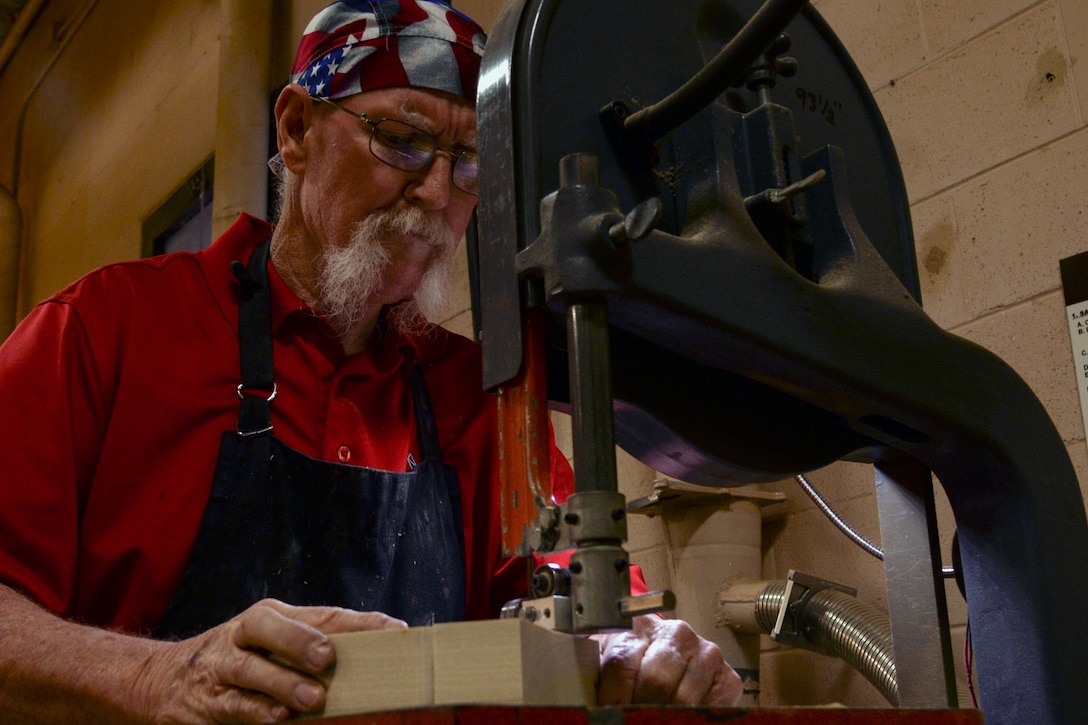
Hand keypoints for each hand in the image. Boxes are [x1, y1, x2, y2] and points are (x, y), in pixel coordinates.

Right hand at [139, 598, 405, 722]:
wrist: (160, 681)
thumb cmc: (237, 660)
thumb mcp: (271, 644)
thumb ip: (312, 647)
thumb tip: (372, 658)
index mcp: (272, 617)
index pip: (320, 613)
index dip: (358, 621)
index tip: (395, 630)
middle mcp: (244, 635)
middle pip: (269, 627)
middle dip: (301, 640)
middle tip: (329, 658)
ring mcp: (221, 667)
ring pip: (250, 669)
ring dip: (283, 684)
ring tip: (312, 700)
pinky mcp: (207, 701)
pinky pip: (233, 706)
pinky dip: (256, 712)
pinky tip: (278, 719)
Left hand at [592, 616, 742, 706]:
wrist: (661, 652)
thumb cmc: (629, 659)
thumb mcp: (605, 660)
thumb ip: (598, 674)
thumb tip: (592, 708)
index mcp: (640, 624)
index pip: (621, 663)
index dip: (612, 697)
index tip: (607, 713)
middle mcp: (677, 633)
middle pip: (655, 682)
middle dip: (639, 708)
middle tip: (632, 718)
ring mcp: (706, 653)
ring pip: (682, 698)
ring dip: (665, 715)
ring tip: (652, 717)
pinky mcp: (728, 677)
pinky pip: (710, 707)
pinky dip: (690, 717)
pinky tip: (676, 714)